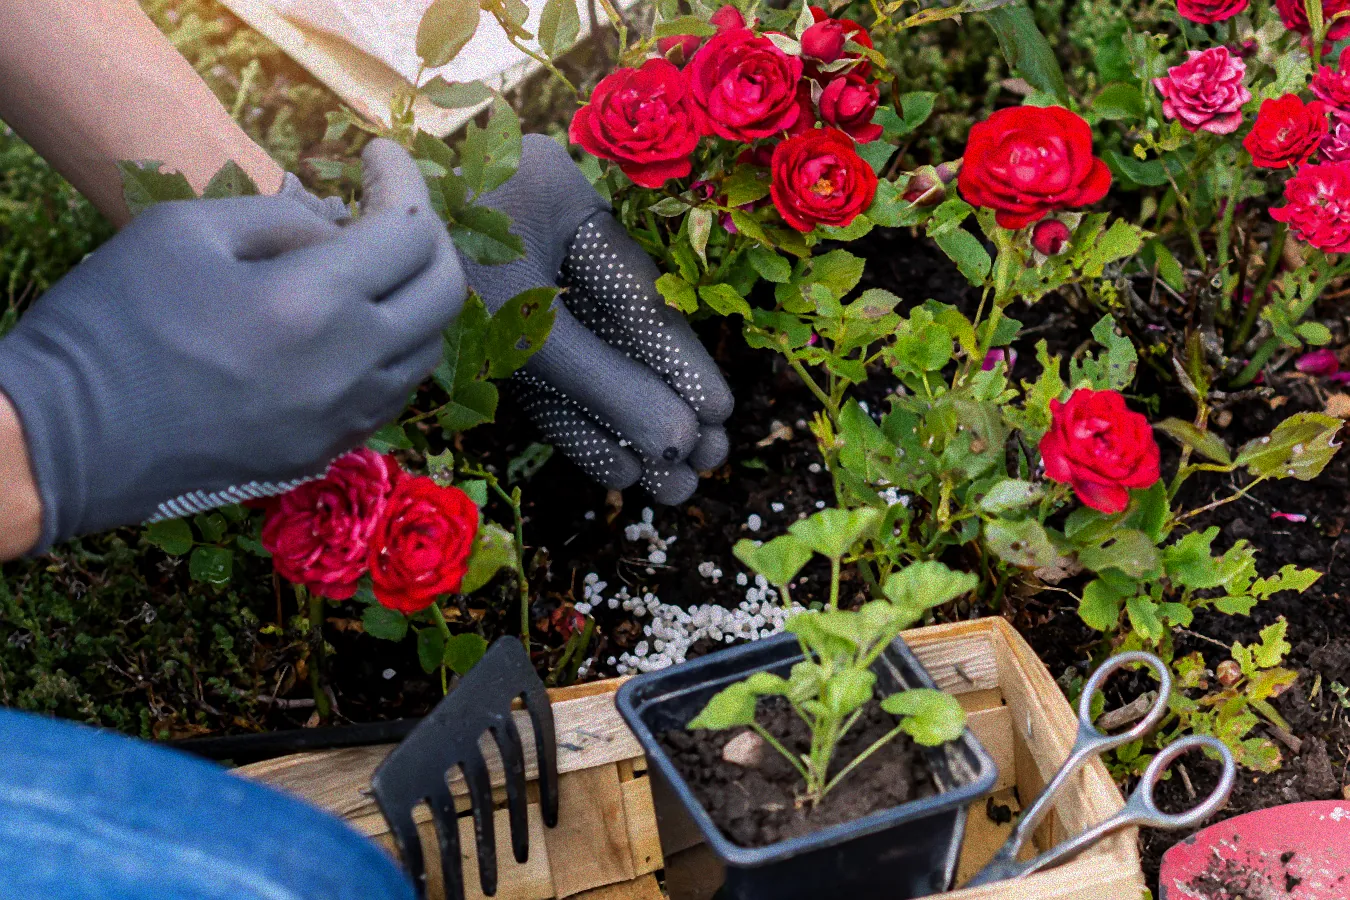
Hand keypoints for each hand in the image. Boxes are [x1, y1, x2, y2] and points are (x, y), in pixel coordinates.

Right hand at [0, 139, 464, 551]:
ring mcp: (343, 420)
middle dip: (429, 237)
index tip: (377, 156)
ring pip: (426, 349)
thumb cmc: (112, 321)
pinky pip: (392, 392)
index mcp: (312, 304)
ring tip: (372, 264)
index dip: (403, 181)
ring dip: (415, 296)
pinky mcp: (326, 451)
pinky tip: (354, 324)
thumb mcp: (185, 230)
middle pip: (443, 293)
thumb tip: (341, 229)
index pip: (408, 231)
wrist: (66, 441)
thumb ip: (282, 218)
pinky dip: (393, 347)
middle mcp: (349, 368)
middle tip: (390, 208)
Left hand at [461, 135, 732, 504]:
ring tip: (667, 485)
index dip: (681, 365)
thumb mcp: (527, 329)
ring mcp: (510, 275)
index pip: (640, 299)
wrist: (318, 253)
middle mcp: (543, 232)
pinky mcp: (478, 314)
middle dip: (660, 407)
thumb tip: (680, 442)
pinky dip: (570, 418)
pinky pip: (539, 372)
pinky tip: (612, 465)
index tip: (720, 418)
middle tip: (704, 467)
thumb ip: (605, 385)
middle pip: (621, 336)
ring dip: (621, 424)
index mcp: (562, 199)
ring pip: (583, 361)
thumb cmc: (427, 265)